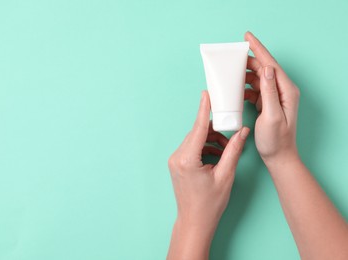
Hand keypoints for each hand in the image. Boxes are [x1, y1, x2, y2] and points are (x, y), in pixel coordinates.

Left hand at [167, 90, 248, 259]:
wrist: (195, 221)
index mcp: (187, 159)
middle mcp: (177, 157)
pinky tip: (218, 155)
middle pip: (197, 133)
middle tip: (231, 132)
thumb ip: (233, 151)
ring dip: (212, 141)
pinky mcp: (177, 164)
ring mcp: (175, 160)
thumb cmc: (209, 203)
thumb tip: (242, 132)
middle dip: (215, 131)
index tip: (206, 94)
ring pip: (195, 140)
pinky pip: (192, 148)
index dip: (204, 110)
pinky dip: (205, 148)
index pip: (198, 128)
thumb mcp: (226, 176)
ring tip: (227, 150)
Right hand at [244, 32, 300, 163]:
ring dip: (244, 75)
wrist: (278, 156)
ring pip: (258, 78)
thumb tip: (265, 69)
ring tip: (230, 73)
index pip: (271, 64)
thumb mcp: (272, 116)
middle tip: (232, 56)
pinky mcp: (268, 102)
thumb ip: (269, 92)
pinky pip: (254, 89)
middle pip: (264, 68)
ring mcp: (275, 96)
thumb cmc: (276, 140)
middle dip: (248, 60)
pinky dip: (244, 88)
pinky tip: (235, 90)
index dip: (258, 49)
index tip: (247, 37)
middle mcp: (282, 91)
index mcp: (286, 91)